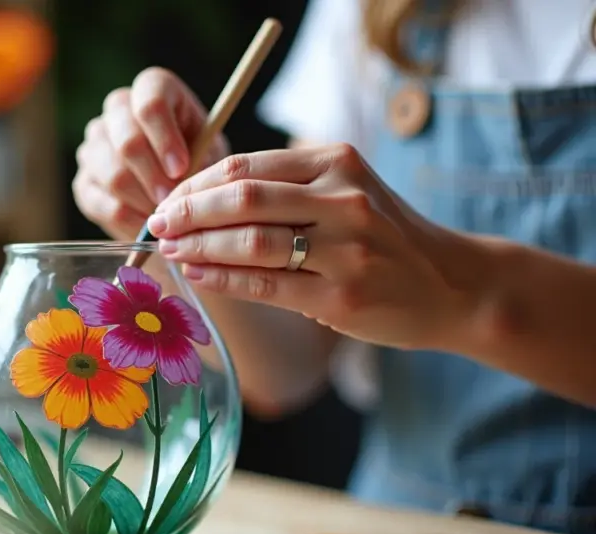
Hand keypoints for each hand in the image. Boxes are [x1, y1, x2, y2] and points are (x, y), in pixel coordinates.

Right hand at [72, 67, 229, 240]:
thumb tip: (184, 183)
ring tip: (166, 216)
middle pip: (127, 140)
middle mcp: (118, 109)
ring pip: (112, 175)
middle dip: (153, 176)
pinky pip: (100, 202)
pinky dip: (127, 220)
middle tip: (173, 200)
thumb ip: (202, 162)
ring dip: (142, 201)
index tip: (182, 168)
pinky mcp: (84, 181)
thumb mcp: (212, 155)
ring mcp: (95, 144)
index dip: (165, 137)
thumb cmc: (201, 163)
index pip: (150, 102)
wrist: (180, 190)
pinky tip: (147, 226)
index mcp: (153, 88)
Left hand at [146, 144, 490, 349]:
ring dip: (198, 246)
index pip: (245, 166)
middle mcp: (343, 198)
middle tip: (157, 224)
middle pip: (242, 198)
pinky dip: (222, 279)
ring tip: (170, 250)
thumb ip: (286, 188)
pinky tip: (197, 275)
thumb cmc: (384, 237)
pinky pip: (265, 285)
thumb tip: (200, 200)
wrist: (452, 284)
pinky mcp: (341, 296)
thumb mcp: (345, 192)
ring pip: (250, 241)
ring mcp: (345, 249)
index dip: (195, 184)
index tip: (167, 200)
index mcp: (337, 162)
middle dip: (188, 212)